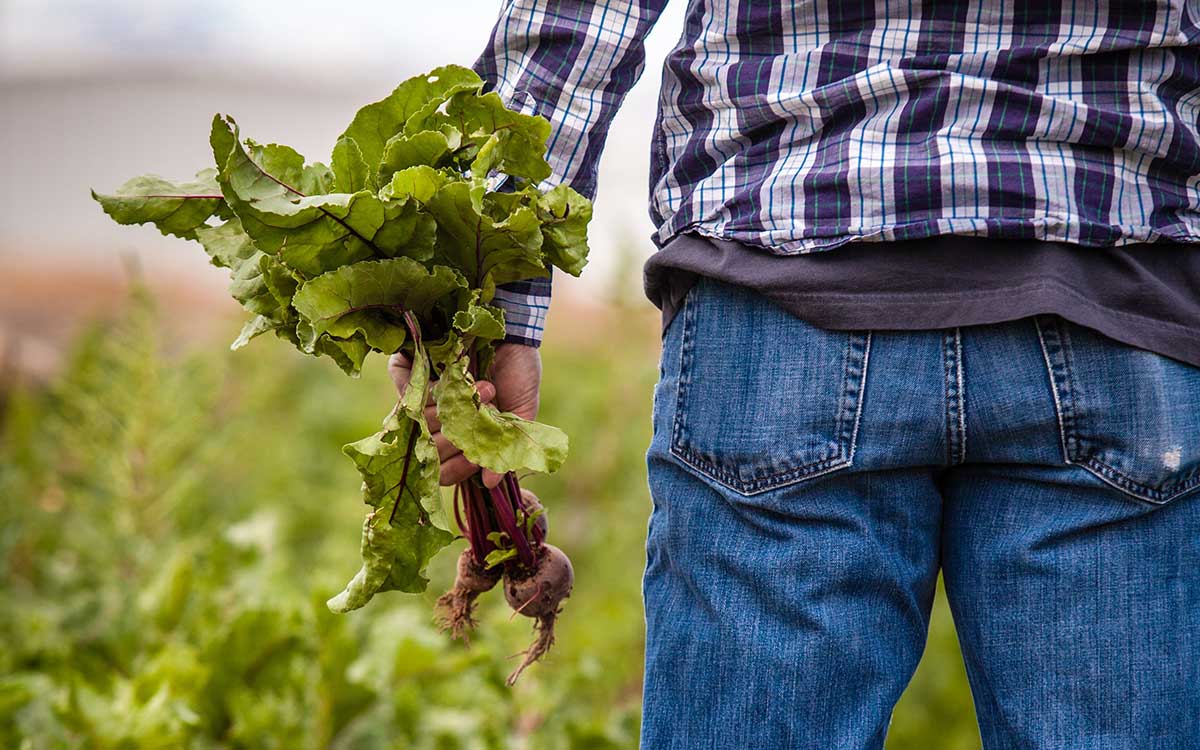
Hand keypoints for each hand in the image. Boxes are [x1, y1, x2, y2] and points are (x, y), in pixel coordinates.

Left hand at [388, 343, 541, 487]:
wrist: (512, 328)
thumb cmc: (518, 370)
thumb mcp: (520, 412)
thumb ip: (505, 447)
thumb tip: (490, 484)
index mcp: (466, 434)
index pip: (445, 470)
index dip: (457, 469)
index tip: (475, 459)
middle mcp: (442, 419)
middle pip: (429, 450)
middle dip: (457, 438)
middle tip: (485, 415)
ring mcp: (425, 396)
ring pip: (419, 423)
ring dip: (454, 409)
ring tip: (485, 388)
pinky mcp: (413, 370)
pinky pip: (404, 389)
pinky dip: (428, 388)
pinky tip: (454, 378)